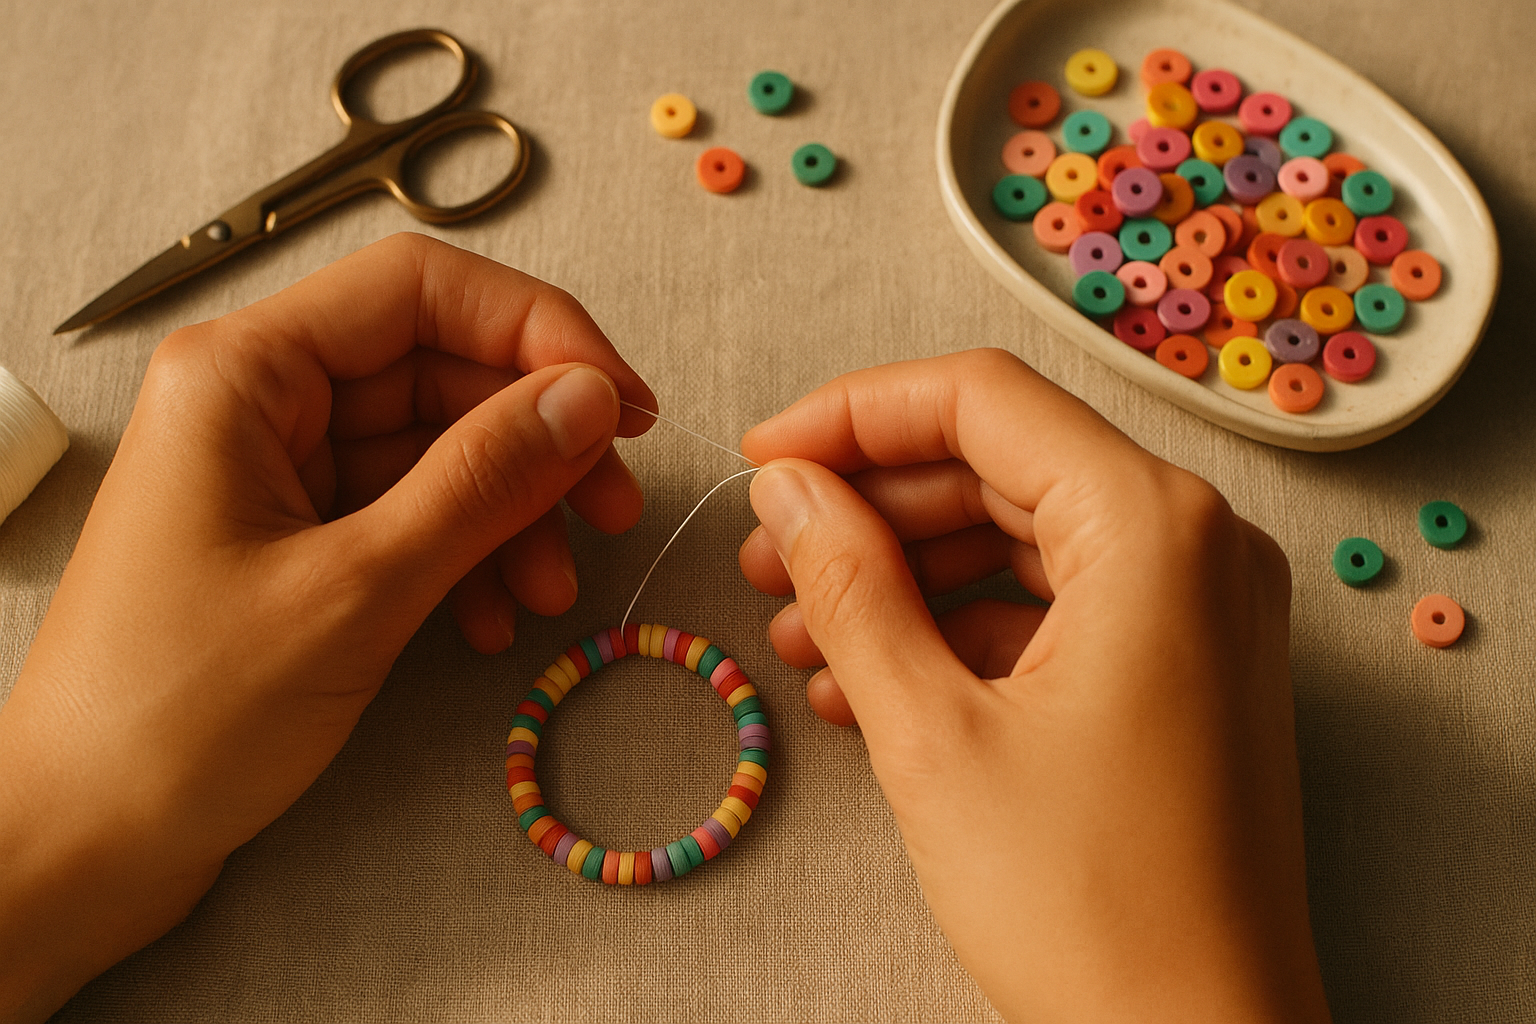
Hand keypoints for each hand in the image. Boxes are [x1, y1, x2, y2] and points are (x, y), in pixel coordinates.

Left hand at [0, 233, 654, 1021]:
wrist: (84, 843)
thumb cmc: (180, 714)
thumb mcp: (357, 587)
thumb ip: (483, 480)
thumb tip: (588, 397)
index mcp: (244, 373)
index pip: (421, 288)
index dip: (539, 329)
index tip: (621, 404)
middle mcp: (261, 402)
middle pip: (441, 369)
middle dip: (538, 439)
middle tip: (615, 508)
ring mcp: (280, 473)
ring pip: (438, 448)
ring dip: (514, 511)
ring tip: (552, 592)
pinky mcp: (299, 539)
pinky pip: (412, 514)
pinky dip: (469, 557)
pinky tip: (493, 622)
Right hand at [738, 350, 1330, 1023]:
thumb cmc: (1090, 909)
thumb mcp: (931, 734)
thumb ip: (849, 585)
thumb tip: (787, 490)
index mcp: (1152, 527)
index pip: (980, 399)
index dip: (851, 414)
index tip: (762, 457)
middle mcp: (1194, 544)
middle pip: (998, 465)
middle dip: (868, 505)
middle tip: (765, 553)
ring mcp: (1196, 608)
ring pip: (1018, 539)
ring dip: (902, 574)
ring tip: (796, 631)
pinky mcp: (1179, 669)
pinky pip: (1051, 608)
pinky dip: (956, 629)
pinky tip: (864, 682)